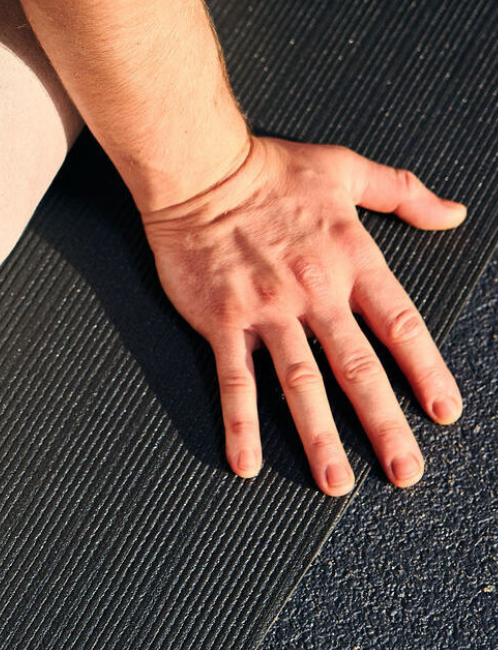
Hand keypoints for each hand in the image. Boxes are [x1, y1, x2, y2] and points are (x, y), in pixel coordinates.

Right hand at [141, 135, 466, 494]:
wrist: (198, 168)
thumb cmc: (268, 168)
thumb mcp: (344, 170)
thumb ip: (402, 192)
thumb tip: (452, 211)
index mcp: (348, 257)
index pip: (399, 323)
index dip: (426, 370)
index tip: (443, 412)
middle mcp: (312, 290)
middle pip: (356, 367)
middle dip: (383, 424)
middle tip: (405, 471)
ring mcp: (265, 308)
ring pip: (299, 382)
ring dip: (319, 436)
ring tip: (335, 482)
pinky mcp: (222, 318)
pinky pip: (234, 378)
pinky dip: (240, 422)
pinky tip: (246, 461)